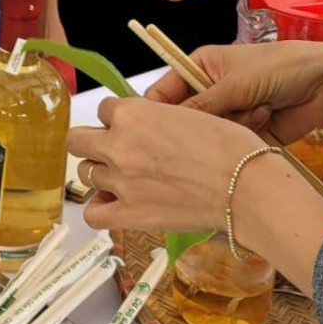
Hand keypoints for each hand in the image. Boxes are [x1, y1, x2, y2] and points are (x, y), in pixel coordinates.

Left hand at [67, 95, 266, 233]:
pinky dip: (99, 210)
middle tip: (115, 150)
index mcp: (132, 113)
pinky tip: (114, 205)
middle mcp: (118, 145)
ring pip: (84, 173)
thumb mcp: (188, 113)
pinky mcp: (129, 213)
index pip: (105, 109)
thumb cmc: (229, 146)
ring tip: (122, 179)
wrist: (245, 185)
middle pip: (77, 140)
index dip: (119, 118)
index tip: (134, 128)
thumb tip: (150, 126)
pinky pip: (92, 214)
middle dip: (94, 142)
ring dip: (100, 174)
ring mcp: (120, 181)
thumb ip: (157, 118)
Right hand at [143, 40, 322, 143]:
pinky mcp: (246, 133)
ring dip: (234, 123)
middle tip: (216, 121)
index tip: (156, 131)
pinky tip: (267, 114)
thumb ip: (199, 106)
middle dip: (201, 122)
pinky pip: (232, 142)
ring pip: (210, 134)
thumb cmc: (277, 68)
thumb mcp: (234, 83)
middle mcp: (209, 91)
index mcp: (199, 67)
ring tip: (258, 107)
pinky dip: (249, 130)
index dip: (157, 113)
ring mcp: (229, 113)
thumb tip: (164, 126)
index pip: (163, 93)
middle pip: (185, 119)